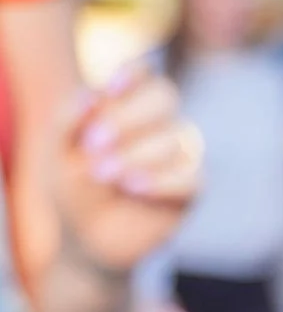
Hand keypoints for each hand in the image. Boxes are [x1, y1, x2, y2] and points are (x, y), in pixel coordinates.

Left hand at [54, 66, 202, 281]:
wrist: (87, 238)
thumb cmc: (75, 188)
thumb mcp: (59, 152)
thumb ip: (69, 120)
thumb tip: (92, 94)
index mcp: (128, 105)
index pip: (144, 73)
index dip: (134, 74)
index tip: (111, 88)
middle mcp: (159, 124)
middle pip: (165, 98)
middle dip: (129, 117)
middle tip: (95, 144)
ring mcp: (179, 155)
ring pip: (177, 137)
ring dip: (138, 153)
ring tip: (104, 174)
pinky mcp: (190, 189)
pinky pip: (193, 177)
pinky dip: (163, 180)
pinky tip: (134, 188)